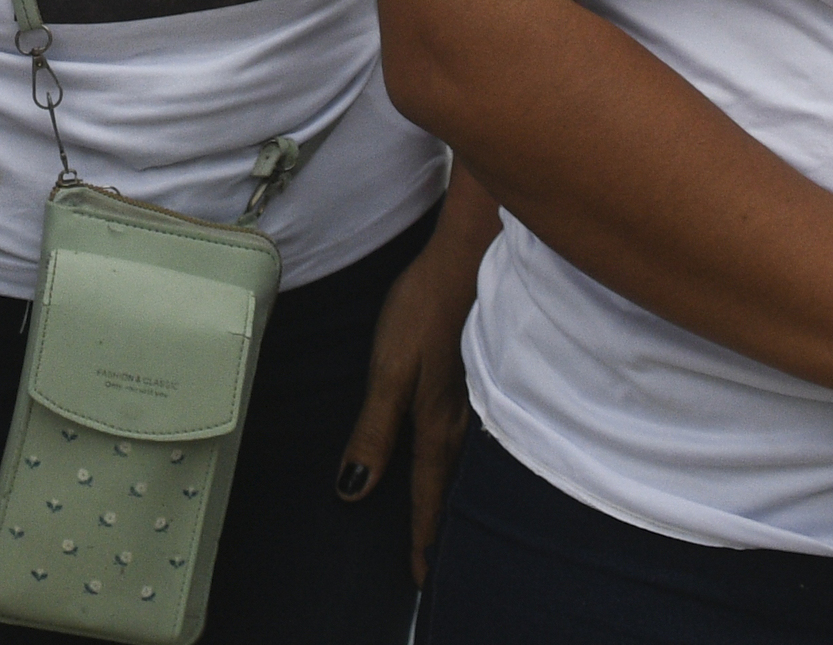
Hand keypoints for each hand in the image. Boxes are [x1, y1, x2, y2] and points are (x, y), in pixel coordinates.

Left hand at [336, 229, 478, 584]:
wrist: (471, 256)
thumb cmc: (424, 310)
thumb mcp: (389, 372)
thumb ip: (373, 431)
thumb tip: (354, 491)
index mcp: (437, 426)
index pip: (428, 496)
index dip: (422, 537)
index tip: (420, 577)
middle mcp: (463, 421)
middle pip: (452, 487)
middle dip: (443, 526)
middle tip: (435, 561)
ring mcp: (475, 398)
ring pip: (464, 464)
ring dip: (455, 495)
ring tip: (448, 522)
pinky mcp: (478, 374)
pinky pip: (471, 434)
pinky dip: (464, 460)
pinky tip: (459, 457)